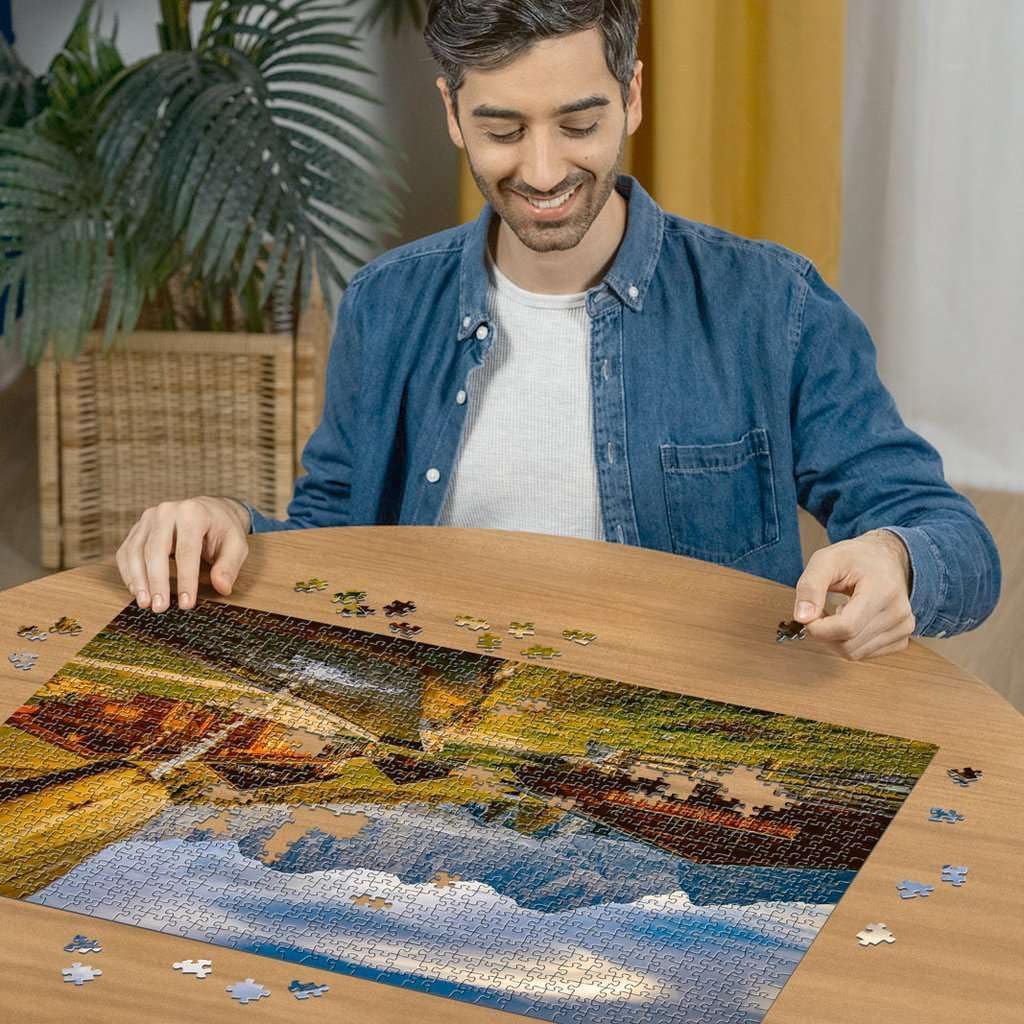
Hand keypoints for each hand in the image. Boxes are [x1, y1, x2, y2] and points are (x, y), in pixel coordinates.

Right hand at [116, 496, 250, 613]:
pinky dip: (129, 572)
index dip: (186, 579)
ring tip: (145, 603)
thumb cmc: (223, 530)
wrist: (210, 511)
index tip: (186, 604)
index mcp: (193, 513)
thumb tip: (222, 587)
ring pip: (136, 551)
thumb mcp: (236, 545)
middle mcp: (167, 511)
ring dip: (138, 579)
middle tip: (160, 607)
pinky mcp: (138, 528)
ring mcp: (149, 518)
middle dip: (157, 581)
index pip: (187, 550)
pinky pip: (127, 551)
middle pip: (156, 549)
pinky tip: (137, 591)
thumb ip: (229, 566)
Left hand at [793, 529, 914, 659]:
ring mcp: (903, 628)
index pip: (847, 627)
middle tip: (819, 612)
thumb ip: (810, 586)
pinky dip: (849, 643)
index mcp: (882, 590)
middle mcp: (897, 613)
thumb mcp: (826, 560)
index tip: (808, 615)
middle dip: (824, 633)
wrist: (886, 559)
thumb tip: (802, 617)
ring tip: (836, 613)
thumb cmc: (857, 557)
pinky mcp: (901, 639)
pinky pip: (864, 654)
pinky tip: (849, 623)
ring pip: (854, 653)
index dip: (818, 628)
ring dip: (834, 639)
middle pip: (848, 645)